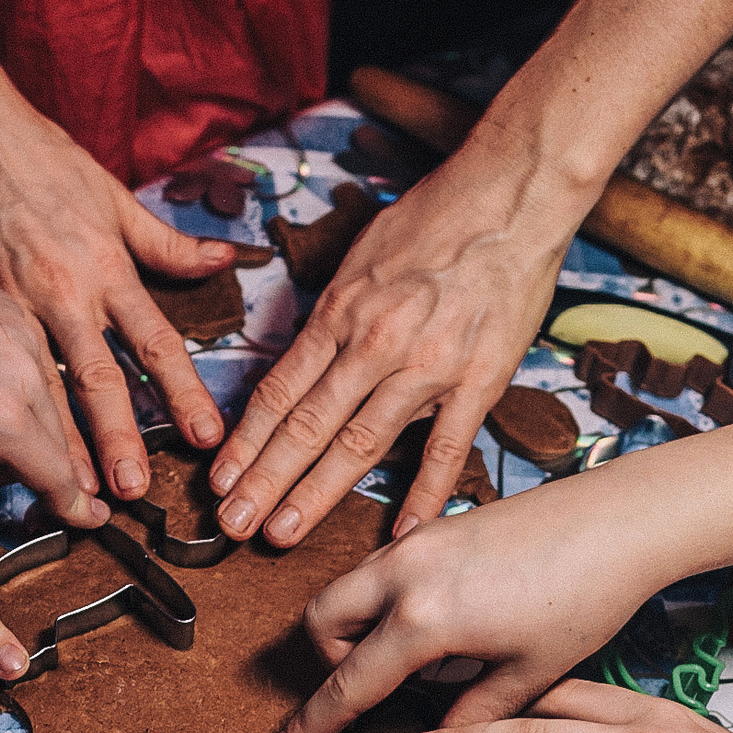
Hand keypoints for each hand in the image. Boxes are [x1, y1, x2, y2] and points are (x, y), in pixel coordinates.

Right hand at [0, 106, 237, 498]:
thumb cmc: (41, 159)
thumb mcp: (113, 195)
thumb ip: (167, 243)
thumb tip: (224, 260)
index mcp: (107, 266)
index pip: (157, 341)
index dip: (184, 392)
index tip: (205, 435)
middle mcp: (64, 291)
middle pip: (100, 376)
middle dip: (118, 437)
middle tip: (133, 491)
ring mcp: (13, 302)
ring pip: (41, 383)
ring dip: (58, 440)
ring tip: (73, 490)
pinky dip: (1, 407)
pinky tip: (5, 447)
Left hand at [0, 220, 106, 535]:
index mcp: (0, 417)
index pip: (57, 478)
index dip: (71, 506)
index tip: (87, 520)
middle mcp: (29, 378)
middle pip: (57, 448)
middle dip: (30, 473)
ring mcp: (29, 341)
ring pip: (53, 410)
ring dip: (27, 434)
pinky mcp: (19, 316)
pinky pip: (39, 372)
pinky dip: (22, 395)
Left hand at [209, 148, 577, 546]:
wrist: (512, 196)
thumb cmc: (436, 216)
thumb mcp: (362, 255)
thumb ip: (335, 314)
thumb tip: (307, 358)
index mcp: (341, 311)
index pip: (280, 390)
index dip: (245, 442)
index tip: (220, 480)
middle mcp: (375, 343)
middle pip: (306, 426)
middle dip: (262, 481)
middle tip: (230, 526)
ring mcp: (427, 367)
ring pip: (360, 443)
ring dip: (315, 494)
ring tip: (281, 535)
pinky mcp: (479, 381)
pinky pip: (446, 449)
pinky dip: (422, 496)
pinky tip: (401, 536)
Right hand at [268, 478, 668, 732]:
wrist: (619, 521)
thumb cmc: (585, 597)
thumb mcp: (529, 675)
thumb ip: (472, 717)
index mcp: (424, 619)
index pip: (349, 683)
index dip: (313, 723)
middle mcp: (405, 573)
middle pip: (322, 623)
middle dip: (333, 661)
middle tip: (381, 688)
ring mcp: (416, 541)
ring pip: (348, 588)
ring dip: (361, 628)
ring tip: (431, 656)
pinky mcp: (436, 525)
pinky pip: (383, 568)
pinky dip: (388, 600)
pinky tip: (452, 619)